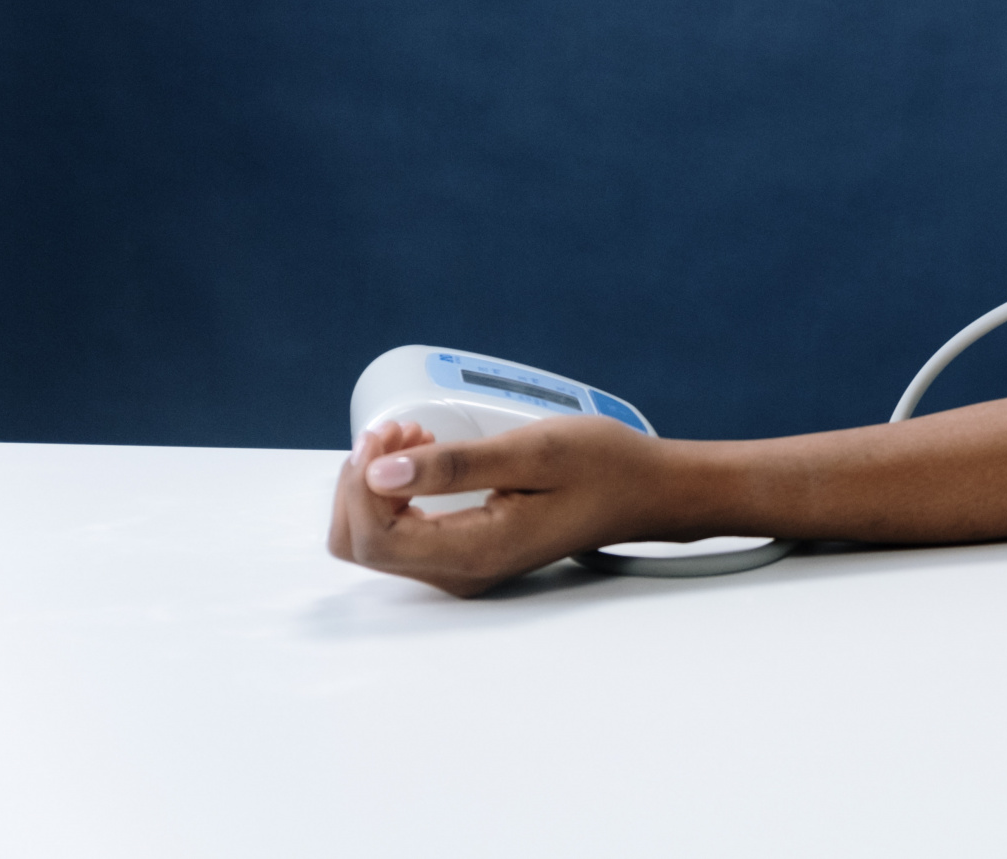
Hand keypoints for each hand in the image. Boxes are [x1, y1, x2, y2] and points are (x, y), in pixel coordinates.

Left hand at [329, 416, 695, 596]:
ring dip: (377, 484)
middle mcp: (460, 573)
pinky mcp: (464, 554)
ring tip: (416, 438)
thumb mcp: (533, 451)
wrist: (646, 491)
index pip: (374, 537)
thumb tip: (380, 473)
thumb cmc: (604, 467)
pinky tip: (425, 457)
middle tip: (400, 433)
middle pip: (360, 544)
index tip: (393, 434)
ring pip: (374, 539)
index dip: (362, 482)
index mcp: (476, 552)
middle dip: (362, 482)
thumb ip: (455, 466)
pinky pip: (400, 533)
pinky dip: (396, 492)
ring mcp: (461, 568)